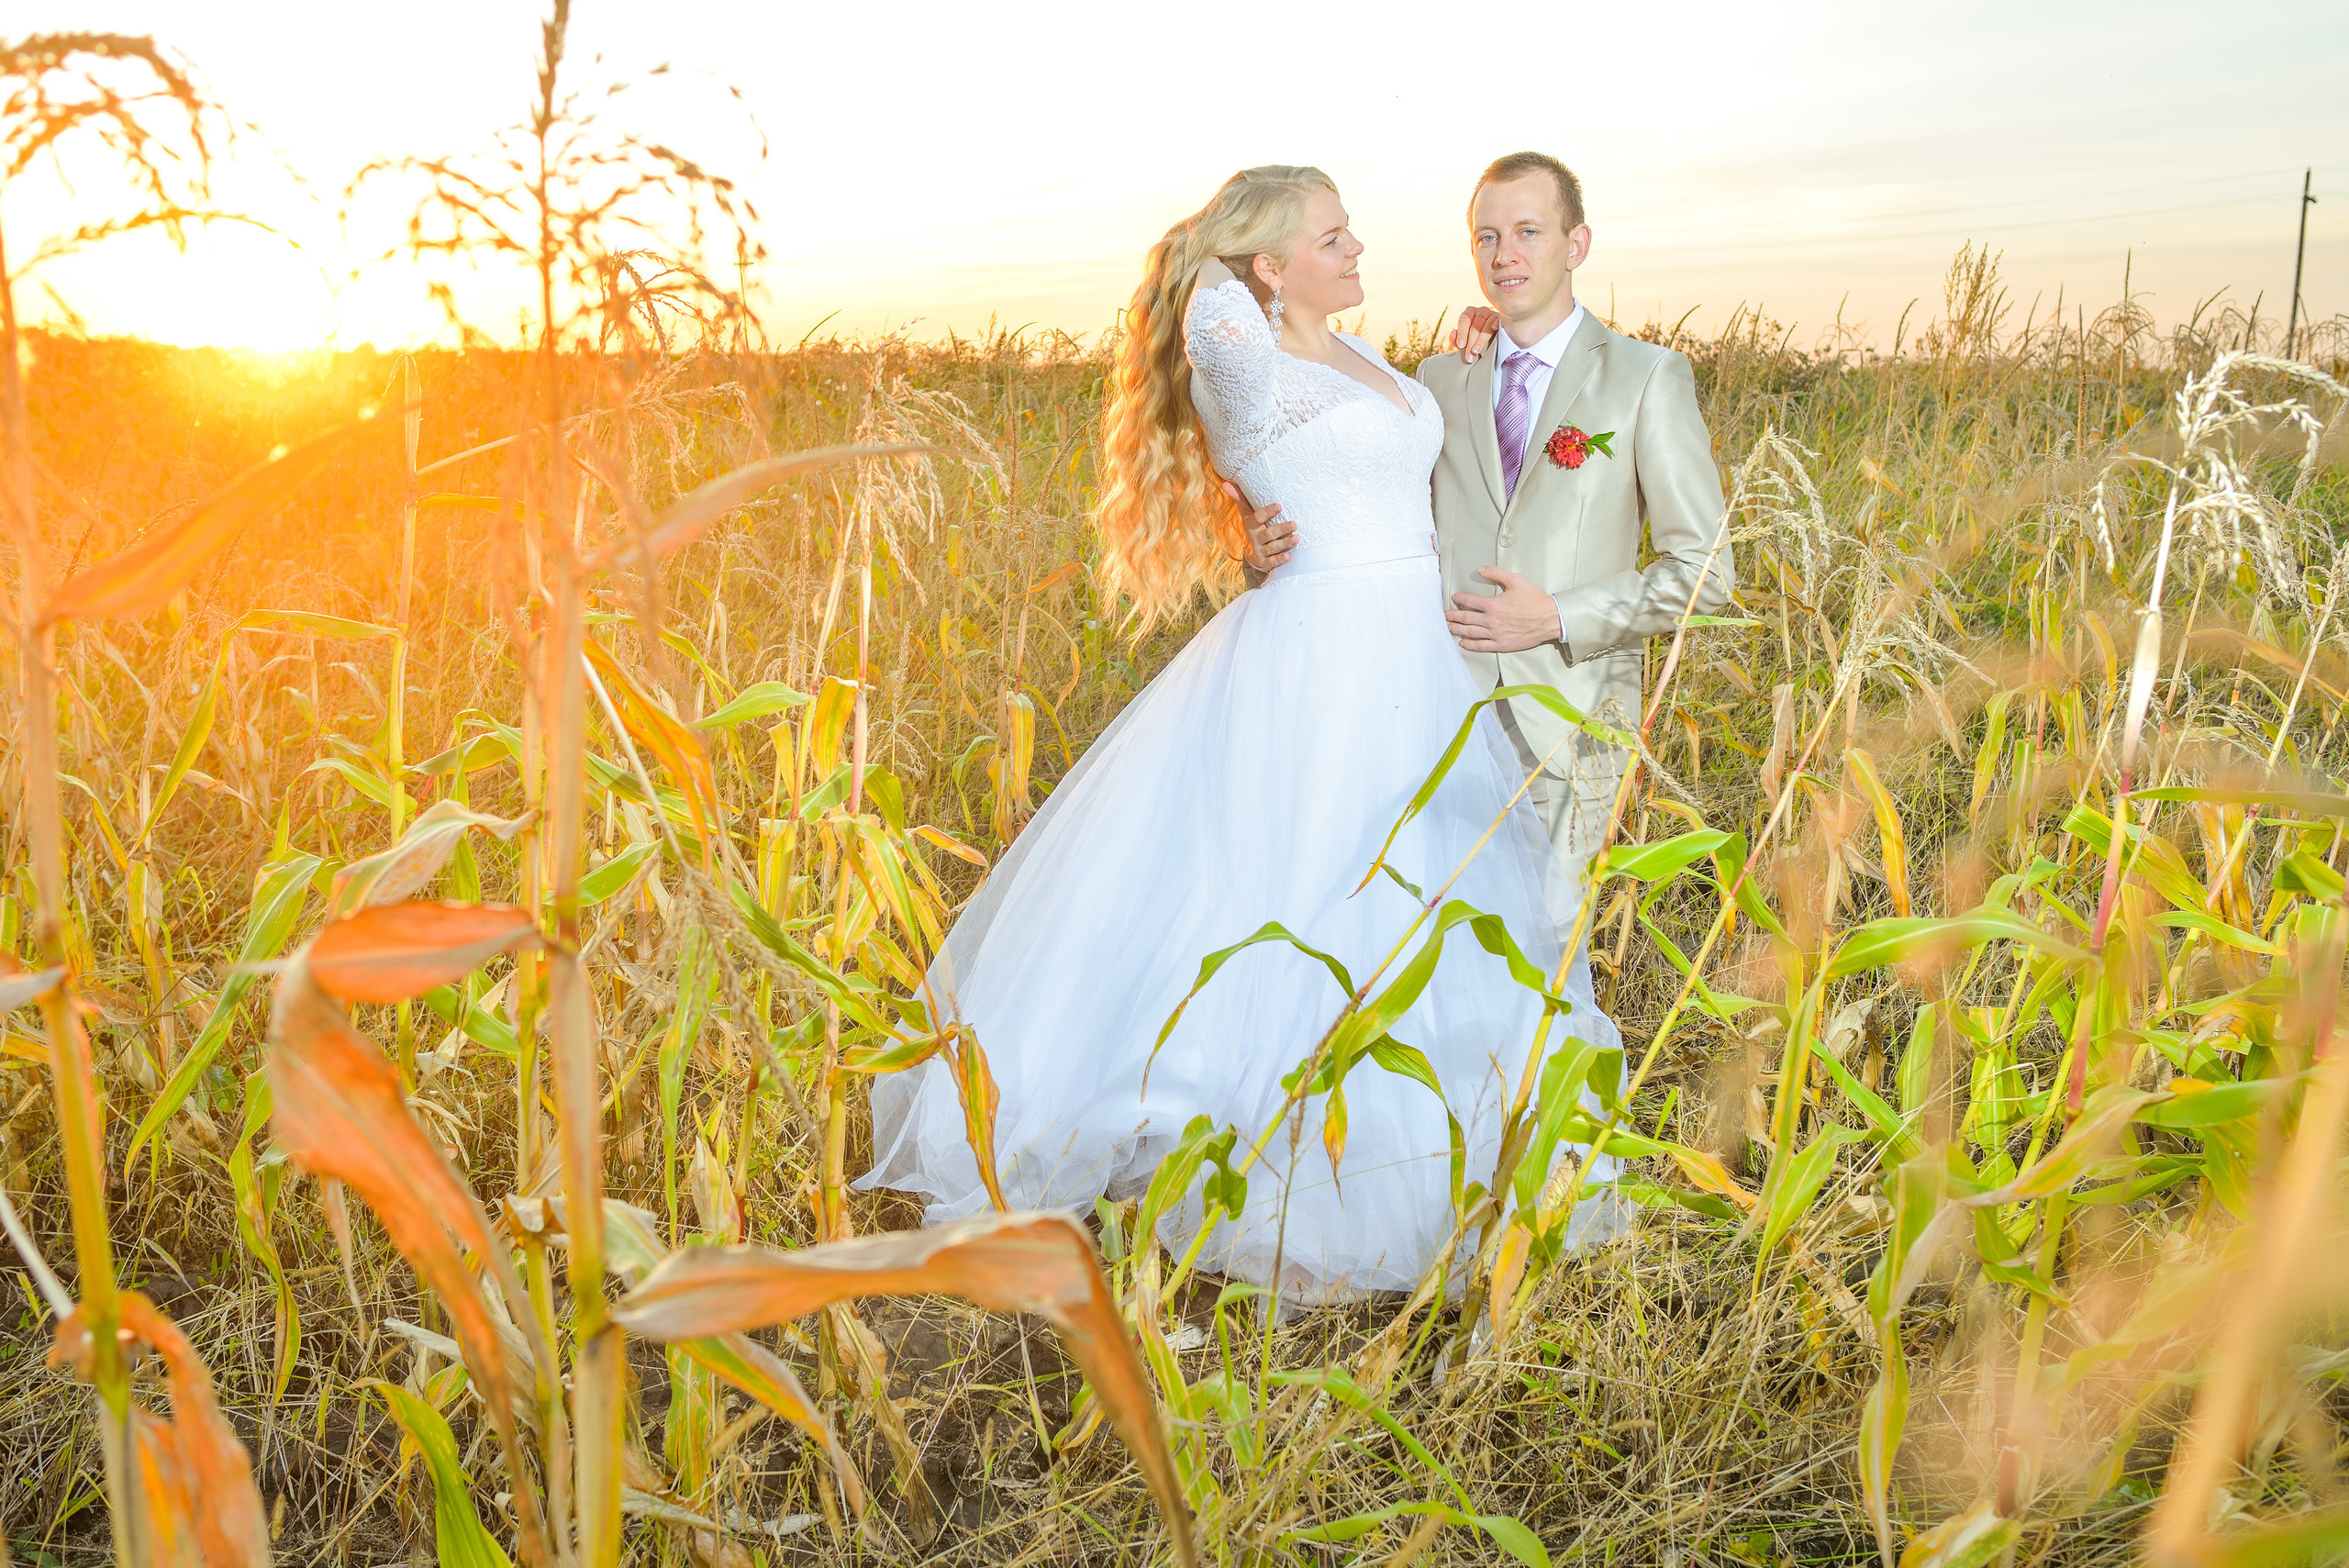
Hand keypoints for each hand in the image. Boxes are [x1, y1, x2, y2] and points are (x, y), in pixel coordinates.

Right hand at [1225, 482, 1293, 571]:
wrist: (1252, 553)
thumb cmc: (1253, 528)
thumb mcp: (1246, 514)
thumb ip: (1240, 498)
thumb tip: (1225, 483)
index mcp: (1251, 525)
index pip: (1258, 518)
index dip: (1268, 512)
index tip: (1279, 506)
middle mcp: (1255, 538)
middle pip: (1268, 534)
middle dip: (1281, 529)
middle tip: (1293, 524)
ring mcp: (1260, 551)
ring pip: (1272, 547)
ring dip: (1284, 544)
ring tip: (1295, 539)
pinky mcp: (1265, 563)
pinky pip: (1272, 562)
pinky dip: (1279, 560)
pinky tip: (1288, 556)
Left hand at [1447, 566, 1562, 652]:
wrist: (1550, 619)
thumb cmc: (1534, 599)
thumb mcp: (1516, 580)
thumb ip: (1496, 573)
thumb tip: (1480, 569)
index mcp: (1492, 604)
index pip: (1469, 601)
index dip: (1459, 598)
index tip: (1455, 597)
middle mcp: (1491, 620)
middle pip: (1465, 618)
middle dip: (1452, 615)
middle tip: (1444, 615)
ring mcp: (1495, 634)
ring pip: (1470, 632)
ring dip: (1456, 629)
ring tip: (1448, 627)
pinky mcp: (1501, 645)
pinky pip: (1481, 646)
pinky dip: (1469, 645)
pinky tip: (1462, 643)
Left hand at [1449, 306, 1503, 364]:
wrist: (1493, 339)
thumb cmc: (1475, 338)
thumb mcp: (1465, 339)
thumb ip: (1456, 339)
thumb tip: (1452, 334)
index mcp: (1470, 313)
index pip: (1464, 320)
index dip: (1462, 332)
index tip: (1461, 345)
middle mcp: (1481, 311)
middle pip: (1475, 325)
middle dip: (1471, 342)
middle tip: (1469, 355)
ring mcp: (1492, 314)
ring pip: (1487, 325)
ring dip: (1481, 340)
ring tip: (1476, 351)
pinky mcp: (1502, 319)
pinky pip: (1499, 320)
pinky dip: (1497, 323)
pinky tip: (1494, 328)